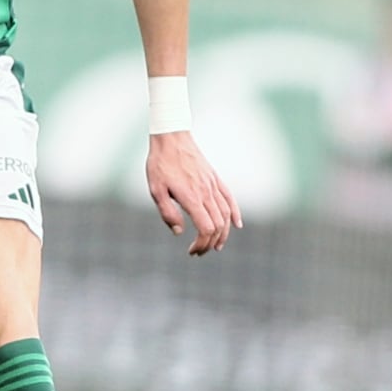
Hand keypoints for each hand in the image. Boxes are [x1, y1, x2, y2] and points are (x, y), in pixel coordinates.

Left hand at [146, 132, 241, 255]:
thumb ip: (167, 213)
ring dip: (223, 233)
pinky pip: (230, 199)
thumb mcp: (155, 190)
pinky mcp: (215, 179)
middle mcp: (206, 193)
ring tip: (216, 245)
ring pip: (226, 215)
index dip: (202, 244)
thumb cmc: (160, 164)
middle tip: (198, 252)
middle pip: (218, 225)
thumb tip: (180, 232)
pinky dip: (235, 214)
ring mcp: (213, 185)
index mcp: (191, 198)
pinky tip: (236, 224)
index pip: (206, 229)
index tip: (192, 251)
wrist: (171, 138)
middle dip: (210, 243)